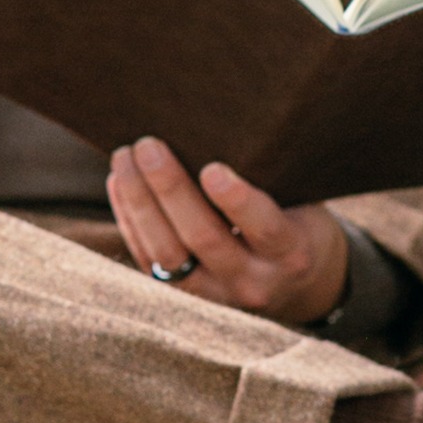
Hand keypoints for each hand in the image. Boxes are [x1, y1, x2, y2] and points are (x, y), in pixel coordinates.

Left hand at [105, 139, 349, 323]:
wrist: (298, 287)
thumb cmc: (298, 225)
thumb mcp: (301, 206)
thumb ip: (269, 181)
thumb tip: (220, 125)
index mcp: (291, 254)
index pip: (264, 229)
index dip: (237, 201)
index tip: (212, 168)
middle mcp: (253, 282)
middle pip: (204, 238)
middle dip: (171, 189)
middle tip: (149, 145)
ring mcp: (216, 296)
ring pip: (167, 254)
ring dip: (141, 203)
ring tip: (125, 158)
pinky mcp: (186, 297)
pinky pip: (150, 261)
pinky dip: (131, 221)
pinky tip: (120, 183)